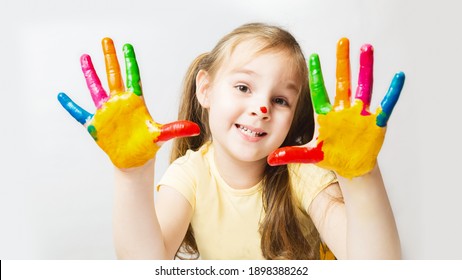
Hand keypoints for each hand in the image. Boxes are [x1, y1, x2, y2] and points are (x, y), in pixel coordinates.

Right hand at [58, 38, 199, 167]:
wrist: (135, 160)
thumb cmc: (147, 146)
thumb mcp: (161, 136)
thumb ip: (176, 129)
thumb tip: (196, 128)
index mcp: (135, 102)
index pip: (132, 77)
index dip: (129, 62)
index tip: (127, 47)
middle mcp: (120, 103)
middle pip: (113, 76)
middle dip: (110, 58)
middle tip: (106, 40)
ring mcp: (107, 113)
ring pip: (96, 88)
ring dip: (90, 74)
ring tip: (85, 58)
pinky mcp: (96, 125)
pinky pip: (80, 113)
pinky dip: (71, 106)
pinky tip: (62, 96)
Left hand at [268, 38, 404, 177]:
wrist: (351, 167)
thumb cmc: (330, 156)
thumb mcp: (310, 155)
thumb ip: (292, 154)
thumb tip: (269, 158)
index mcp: (326, 115)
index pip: (319, 91)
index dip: (316, 74)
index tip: (311, 56)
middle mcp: (343, 109)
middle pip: (343, 81)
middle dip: (342, 62)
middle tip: (343, 40)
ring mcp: (360, 114)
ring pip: (364, 86)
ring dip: (365, 68)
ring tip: (367, 48)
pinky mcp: (376, 122)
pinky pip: (386, 103)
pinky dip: (393, 91)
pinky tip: (399, 76)